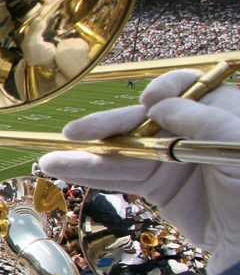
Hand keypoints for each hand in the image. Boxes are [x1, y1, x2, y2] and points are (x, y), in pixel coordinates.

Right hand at [39, 69, 239, 274]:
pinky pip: (122, 177)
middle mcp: (191, 131)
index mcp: (218, 111)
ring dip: (87, 157)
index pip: (186, 88)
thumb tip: (157, 106)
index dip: (164, 91)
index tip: (148, 102)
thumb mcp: (236, 144)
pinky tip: (65, 170)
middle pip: (142, 120)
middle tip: (74, 132)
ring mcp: (173, 160)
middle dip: (107, 126)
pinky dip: (92, 175)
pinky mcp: (160, 187)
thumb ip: (202, 120)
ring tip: (52, 161)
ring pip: (125, 152)